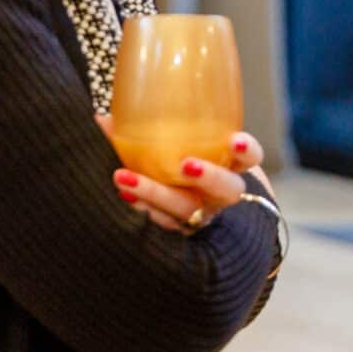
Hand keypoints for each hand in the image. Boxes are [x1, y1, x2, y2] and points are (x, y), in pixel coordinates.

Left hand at [102, 114, 266, 233]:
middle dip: (209, 177)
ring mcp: (200, 216)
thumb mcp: (180, 147)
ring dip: (156, 194)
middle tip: (186, 165)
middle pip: (226, 190)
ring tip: (124, 178)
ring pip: (187, 211)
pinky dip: (139, 207)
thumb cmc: (182, 164)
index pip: (250, 158)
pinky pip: (162, 224)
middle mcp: (219, 195)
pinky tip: (121, 193)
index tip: (235, 141)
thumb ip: (152, 128)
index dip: (247, 150)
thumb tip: (101, 118)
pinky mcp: (177, 233)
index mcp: (231, 168)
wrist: (190, 208)